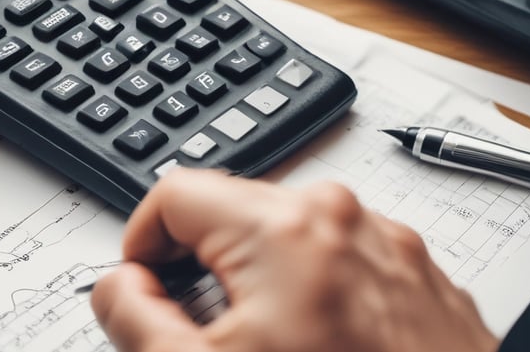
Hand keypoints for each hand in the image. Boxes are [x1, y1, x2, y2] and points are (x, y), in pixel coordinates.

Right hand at [91, 169, 498, 351]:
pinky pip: (334, 253)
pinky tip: (315, 341)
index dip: (142, 242)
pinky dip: (307, 285)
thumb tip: (119, 286)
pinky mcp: (409, 266)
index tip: (144, 283)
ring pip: (283, 233)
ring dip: (255, 278)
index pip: (174, 193)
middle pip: (230, 211)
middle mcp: (341, 216)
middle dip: (200, 265)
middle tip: (203, 327)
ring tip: (267, 341)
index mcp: (285, 229)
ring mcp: (384, 240)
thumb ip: (136, 320)